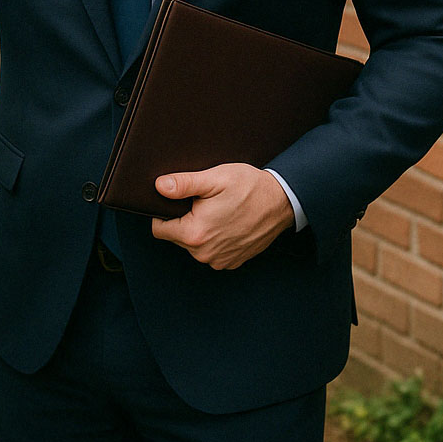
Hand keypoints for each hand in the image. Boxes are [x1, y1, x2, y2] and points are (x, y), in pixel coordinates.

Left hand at [150, 163, 294, 269]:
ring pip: (193, 246)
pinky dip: (214, 240)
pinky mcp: (232, 262)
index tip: (178, 202)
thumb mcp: (214, 179)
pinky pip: (211, 252)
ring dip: (198, 231)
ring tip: (216, 212)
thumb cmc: (249, 187)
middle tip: (202, 204)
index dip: (164, 213)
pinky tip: (226, 223)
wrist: (282, 201)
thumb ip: (183, 184)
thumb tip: (159, 186)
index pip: (159, 229)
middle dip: (183, 221)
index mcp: (195, 234)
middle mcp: (205, 253)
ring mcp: (219, 260)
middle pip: (176, 238)